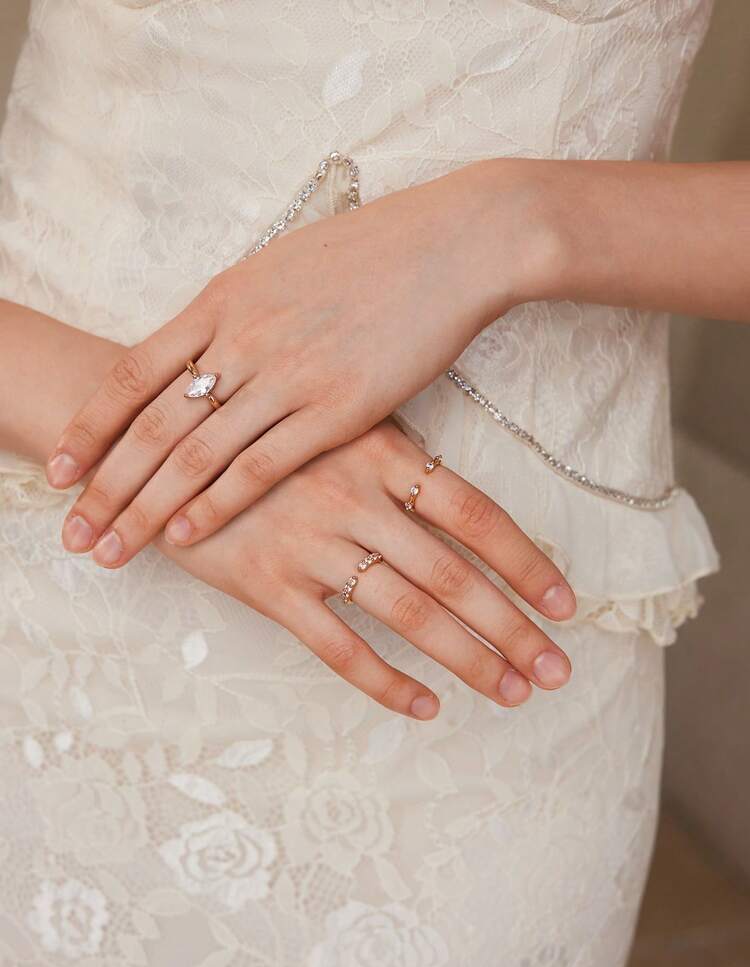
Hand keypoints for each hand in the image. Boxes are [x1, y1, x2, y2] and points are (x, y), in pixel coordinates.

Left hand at [47, 160, 541, 566]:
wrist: (452, 245)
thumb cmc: (371, 252)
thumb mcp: (280, 265)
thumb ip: (232, 311)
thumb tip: (197, 347)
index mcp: (223, 299)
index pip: (134, 373)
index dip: (91, 426)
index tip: (60, 469)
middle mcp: (244, 338)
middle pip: (154, 424)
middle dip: (107, 483)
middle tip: (73, 530)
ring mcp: (290, 374)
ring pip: (198, 452)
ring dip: (148, 506)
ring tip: (111, 547)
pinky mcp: (340, 407)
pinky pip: (262, 465)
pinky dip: (217, 503)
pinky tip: (187, 534)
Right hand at [155, 421, 575, 719]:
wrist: (167, 446)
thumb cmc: (272, 435)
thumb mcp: (340, 422)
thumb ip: (402, 460)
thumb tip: (477, 513)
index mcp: (381, 451)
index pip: (475, 514)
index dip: (526, 562)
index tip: (567, 605)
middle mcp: (351, 497)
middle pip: (452, 576)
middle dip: (512, 629)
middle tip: (558, 671)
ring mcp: (308, 542)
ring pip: (405, 615)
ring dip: (466, 660)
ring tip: (510, 693)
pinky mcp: (267, 584)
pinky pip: (336, 646)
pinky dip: (384, 682)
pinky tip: (424, 706)